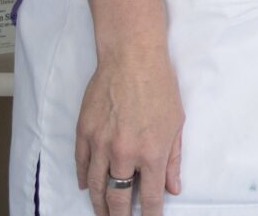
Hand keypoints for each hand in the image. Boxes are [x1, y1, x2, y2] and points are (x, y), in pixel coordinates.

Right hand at [74, 40, 183, 215]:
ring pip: (95, 186)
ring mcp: (101, 145)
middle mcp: (124, 154)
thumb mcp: (177, 123)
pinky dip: (83, 179)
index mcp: (151, 153)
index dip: (150, 214)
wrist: (132, 58)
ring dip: (99, 203)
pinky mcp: (84, 134)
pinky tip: (87, 187)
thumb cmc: (159, 86)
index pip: (150, 196)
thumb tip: (173, 187)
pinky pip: (81, 165)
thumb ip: (173, 159)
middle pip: (117, 198)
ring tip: (102, 213)